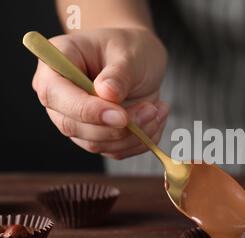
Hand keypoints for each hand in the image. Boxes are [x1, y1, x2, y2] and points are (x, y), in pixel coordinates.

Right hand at [31, 28, 168, 159]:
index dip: (86, 110)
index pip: (55, 94)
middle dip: (116, 127)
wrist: (140, 61)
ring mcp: (75, 120)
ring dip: (133, 135)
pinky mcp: (96, 137)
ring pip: (96, 143)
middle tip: (151, 111)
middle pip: (73, 126)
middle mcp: (59, 97)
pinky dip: (141, 141)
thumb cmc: (130, 48)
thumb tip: (107, 94)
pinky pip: (115, 151)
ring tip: (158, 110)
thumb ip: (118, 73)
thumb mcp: (129, 53)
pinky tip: (156, 118)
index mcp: (55, 64)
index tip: (121, 115)